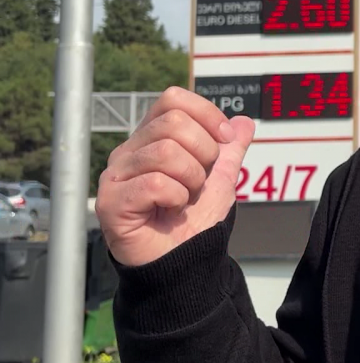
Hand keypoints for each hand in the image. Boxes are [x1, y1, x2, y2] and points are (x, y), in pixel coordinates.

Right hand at [97, 86, 255, 266]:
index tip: (224, 141)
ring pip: (166, 151)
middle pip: (174, 122)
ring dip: (191, 179)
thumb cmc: (195, 221)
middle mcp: (129, 152)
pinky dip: (176, 198)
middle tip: (199, 181)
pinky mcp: (110, 201)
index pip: (173, 99)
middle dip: (204, 153)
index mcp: (152, 139)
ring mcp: (116, 176)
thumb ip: (231, 149)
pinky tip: (170, 211)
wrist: (184, 262)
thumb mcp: (221, 178)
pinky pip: (155, 183)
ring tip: (184, 198)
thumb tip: (245, 121)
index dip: (206, 115)